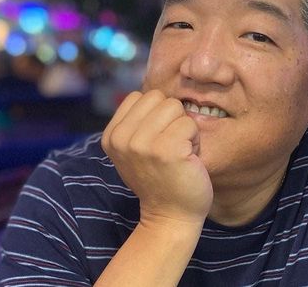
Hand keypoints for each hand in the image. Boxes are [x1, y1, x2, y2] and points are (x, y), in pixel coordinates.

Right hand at [102, 90, 212, 224]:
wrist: (170, 217)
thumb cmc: (160, 179)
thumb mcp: (136, 149)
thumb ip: (137, 122)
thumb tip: (153, 90)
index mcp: (111, 136)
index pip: (141, 96)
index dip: (157, 115)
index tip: (156, 143)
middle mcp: (122, 139)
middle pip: (160, 98)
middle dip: (172, 119)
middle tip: (171, 148)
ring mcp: (142, 144)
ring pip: (176, 107)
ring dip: (184, 129)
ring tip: (179, 153)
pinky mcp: (167, 150)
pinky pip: (190, 124)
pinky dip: (195, 141)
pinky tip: (188, 160)